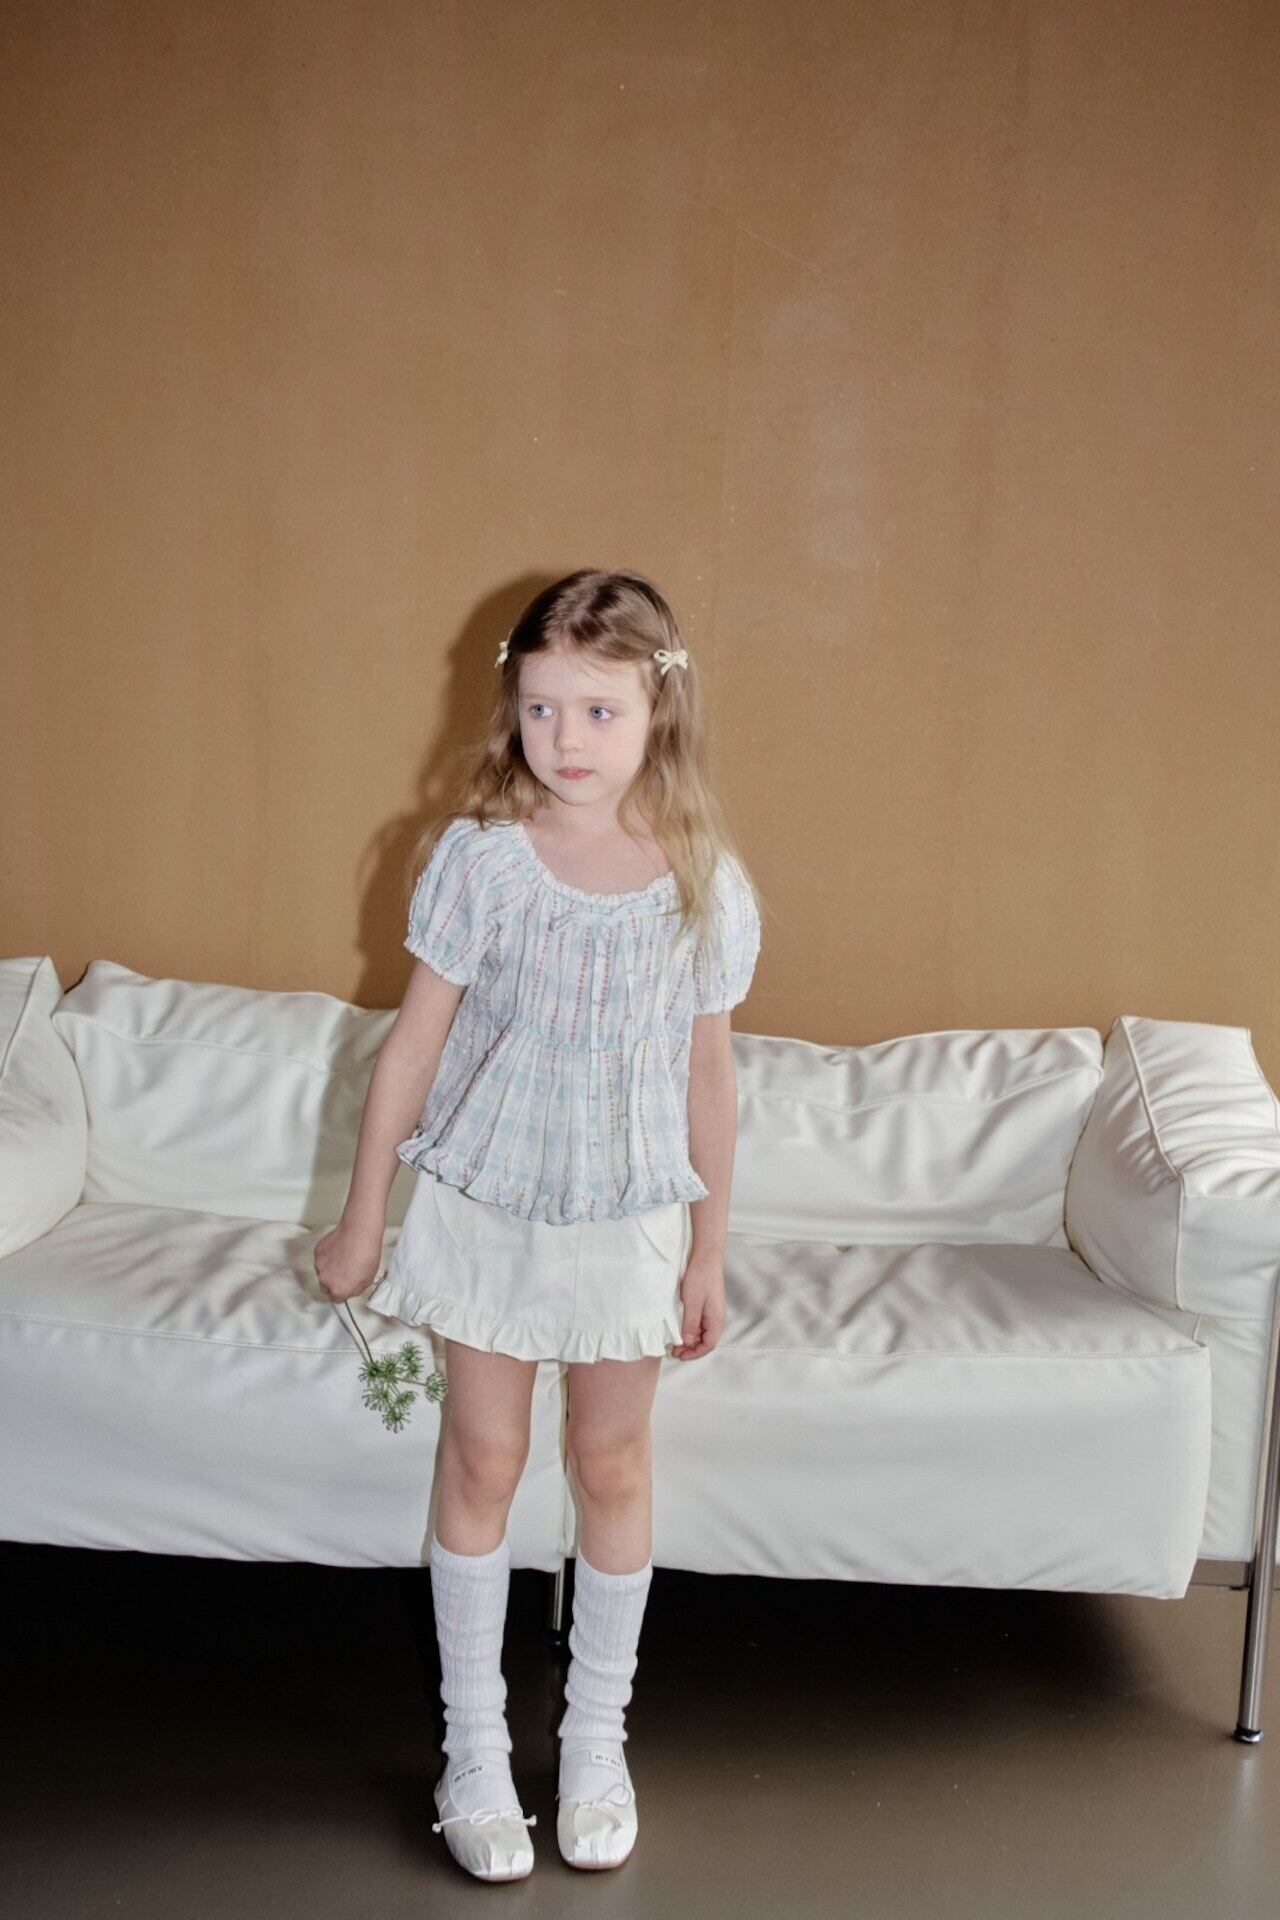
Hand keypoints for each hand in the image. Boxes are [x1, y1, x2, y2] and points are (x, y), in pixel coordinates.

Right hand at [314, 1219, 384, 1303]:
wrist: (359, 1233)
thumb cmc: (366, 1254)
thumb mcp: (368, 1279)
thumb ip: (355, 1289)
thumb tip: (350, 1290)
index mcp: (338, 1290)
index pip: (335, 1299)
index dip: (342, 1292)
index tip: (346, 1286)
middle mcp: (325, 1280)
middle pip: (326, 1286)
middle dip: (334, 1281)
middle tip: (346, 1271)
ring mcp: (319, 1265)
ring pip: (322, 1272)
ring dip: (330, 1268)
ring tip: (344, 1257)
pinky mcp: (317, 1252)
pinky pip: (321, 1258)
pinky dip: (328, 1256)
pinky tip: (339, 1249)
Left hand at [669, 1246, 725, 1360]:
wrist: (706, 1257)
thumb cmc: (700, 1278)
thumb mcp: (692, 1304)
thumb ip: (690, 1325)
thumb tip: (688, 1343)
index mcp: (716, 1320)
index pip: (708, 1345)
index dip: (694, 1354)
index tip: (680, 1355)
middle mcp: (717, 1318)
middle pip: (706, 1341)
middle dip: (691, 1348)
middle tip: (674, 1350)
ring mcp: (713, 1311)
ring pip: (703, 1332)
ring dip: (690, 1339)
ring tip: (676, 1341)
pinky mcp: (708, 1304)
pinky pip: (701, 1323)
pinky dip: (691, 1329)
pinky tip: (681, 1327)